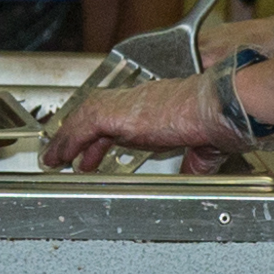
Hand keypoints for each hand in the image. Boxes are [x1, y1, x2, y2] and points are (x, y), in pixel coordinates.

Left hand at [45, 76, 249, 173]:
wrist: (219, 106)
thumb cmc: (218, 119)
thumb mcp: (203, 147)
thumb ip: (194, 160)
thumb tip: (194, 173)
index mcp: (158, 106)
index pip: (122, 119)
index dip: (104, 137)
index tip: (95, 152)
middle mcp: (140, 101)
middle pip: (99, 116)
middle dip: (82, 139)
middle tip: (70, 158)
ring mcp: (128, 105)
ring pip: (85, 117)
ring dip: (68, 138)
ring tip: (55, 158)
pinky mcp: (118, 113)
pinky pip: (83, 126)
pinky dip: (70, 140)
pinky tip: (60, 155)